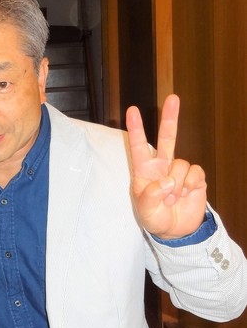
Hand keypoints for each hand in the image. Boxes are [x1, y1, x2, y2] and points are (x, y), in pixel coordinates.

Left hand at [126, 94, 206, 239]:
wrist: (176, 230)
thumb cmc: (155, 218)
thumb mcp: (146, 211)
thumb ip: (152, 195)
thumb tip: (168, 181)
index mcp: (144, 171)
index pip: (138, 147)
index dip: (136, 129)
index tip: (132, 110)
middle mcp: (161, 166)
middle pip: (167, 138)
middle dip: (170, 118)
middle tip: (173, 98)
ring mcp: (179, 170)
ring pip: (181, 164)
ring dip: (177, 185)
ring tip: (172, 199)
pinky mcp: (195, 177)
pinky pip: (195, 173)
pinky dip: (190, 185)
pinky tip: (186, 194)